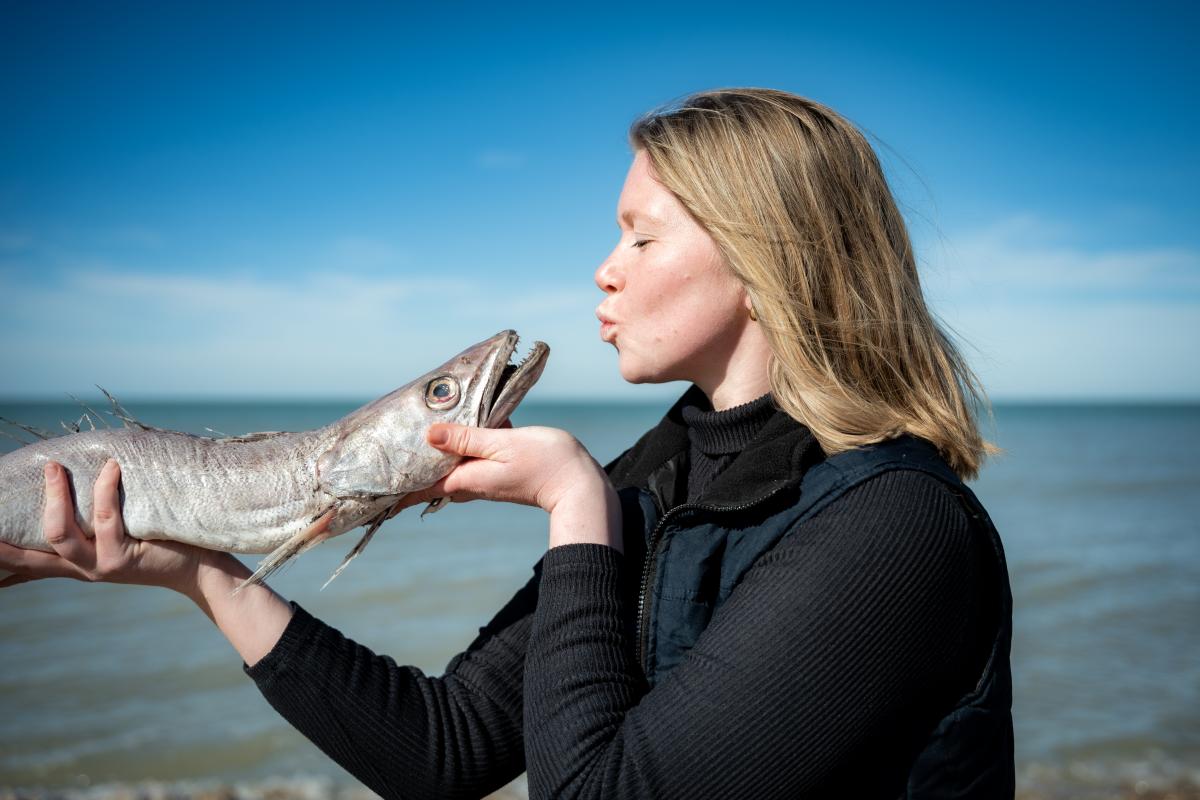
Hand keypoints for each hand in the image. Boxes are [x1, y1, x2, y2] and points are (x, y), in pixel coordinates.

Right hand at [0, 459, 231, 593]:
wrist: (198, 567)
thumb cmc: (159, 540)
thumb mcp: (116, 535)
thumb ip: (91, 520)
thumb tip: (73, 478)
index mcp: (74, 564)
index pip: (24, 562)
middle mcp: (81, 568)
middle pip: (27, 554)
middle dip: (4, 534)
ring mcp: (100, 566)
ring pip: (61, 533)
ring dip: (56, 496)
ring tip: (54, 467)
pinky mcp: (124, 558)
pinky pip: (106, 519)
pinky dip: (105, 489)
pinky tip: (111, 467)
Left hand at [398, 424, 622, 551]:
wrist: (579, 484)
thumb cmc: (545, 463)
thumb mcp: (503, 444)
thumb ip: (466, 438)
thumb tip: (428, 435)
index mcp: (465, 480)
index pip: (417, 489)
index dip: (390, 491)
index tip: (364, 493)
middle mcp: (469, 482)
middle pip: (427, 476)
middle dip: (404, 466)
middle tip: (377, 455)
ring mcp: (483, 476)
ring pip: (448, 461)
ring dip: (432, 448)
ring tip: (407, 432)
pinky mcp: (497, 467)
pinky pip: (469, 453)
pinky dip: (460, 440)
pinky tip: (462, 419)